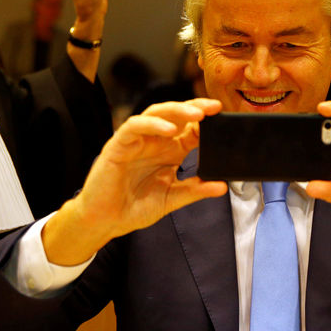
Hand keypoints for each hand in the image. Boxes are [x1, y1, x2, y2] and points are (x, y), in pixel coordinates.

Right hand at [43, 99, 227, 264]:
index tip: (225, 120)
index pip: (191, 129)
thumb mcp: (172, 199)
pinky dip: (152, 125)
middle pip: (176, 115)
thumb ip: (196, 190)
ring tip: (197, 114)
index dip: (207, 122)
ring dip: (178, 111)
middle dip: (196, 108)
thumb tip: (222, 186)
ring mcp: (136, 141)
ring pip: (156, 113)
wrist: (105, 222)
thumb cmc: (134, 208)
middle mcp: (154, 142)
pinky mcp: (118, 145)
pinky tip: (169, 131)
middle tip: (215, 108)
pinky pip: (134, 126)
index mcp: (169, 152)